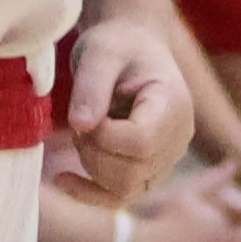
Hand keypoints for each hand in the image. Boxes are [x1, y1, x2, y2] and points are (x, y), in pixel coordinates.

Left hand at [57, 15, 193, 205]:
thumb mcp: (99, 53)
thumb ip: (91, 86)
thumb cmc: (117, 45)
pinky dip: (89, 193)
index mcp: (173, 104)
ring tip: (84, 130)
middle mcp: (178, 138)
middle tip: (81, 118)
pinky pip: (120, 196)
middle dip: (93, 151)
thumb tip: (80, 125)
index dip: (104, 135)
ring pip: (125, 189)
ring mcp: (165, 159)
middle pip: (131, 172)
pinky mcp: (148, 171)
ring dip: (91, 165)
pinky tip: (63, 179)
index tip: (86, 112)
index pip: (141, 143)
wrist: (130, 47)